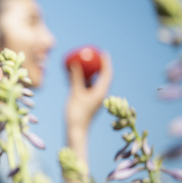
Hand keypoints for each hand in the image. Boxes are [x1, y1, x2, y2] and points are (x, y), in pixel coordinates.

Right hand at [65, 52, 111, 167]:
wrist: (75, 130)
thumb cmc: (76, 113)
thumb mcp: (75, 93)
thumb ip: (76, 77)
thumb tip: (76, 62)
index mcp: (101, 92)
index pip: (107, 73)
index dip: (106, 62)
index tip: (102, 52)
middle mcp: (99, 94)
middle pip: (101, 76)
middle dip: (98, 65)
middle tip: (92, 55)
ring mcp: (94, 98)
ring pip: (93, 82)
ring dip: (89, 73)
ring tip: (82, 63)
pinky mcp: (87, 102)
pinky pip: (86, 87)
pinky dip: (82, 80)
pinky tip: (74, 76)